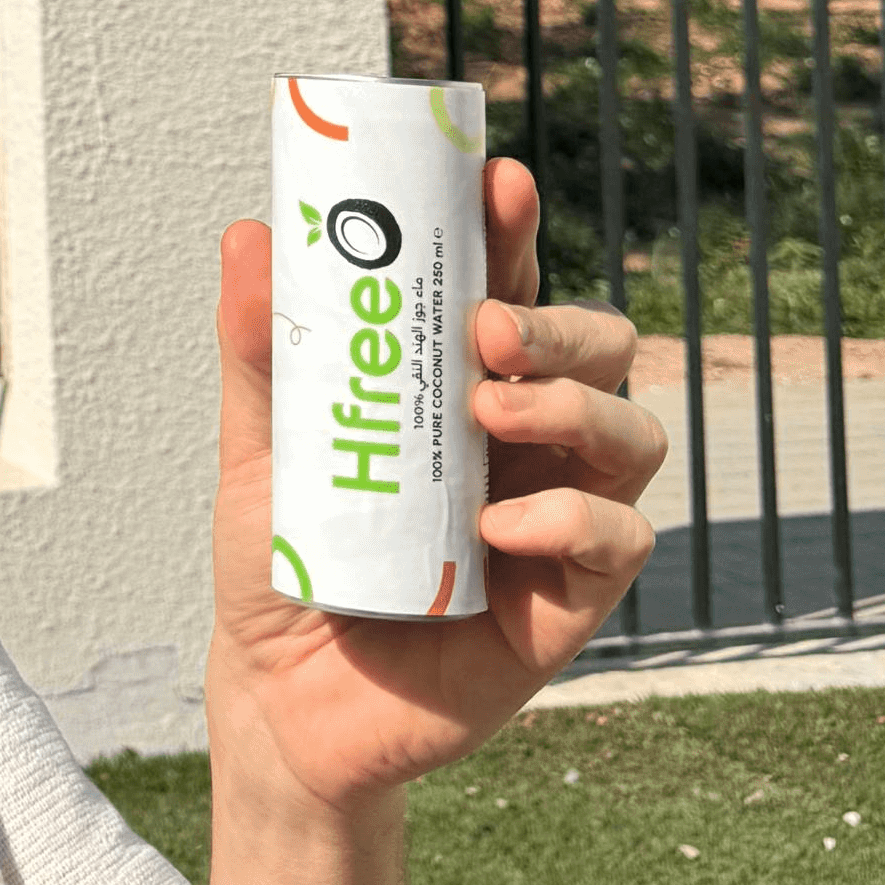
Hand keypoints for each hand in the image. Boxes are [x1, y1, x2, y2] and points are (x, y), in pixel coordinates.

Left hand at [205, 159, 660, 807]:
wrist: (279, 702)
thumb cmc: (285, 562)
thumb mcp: (259, 452)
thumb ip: (260, 352)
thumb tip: (251, 236)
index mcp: (463, 389)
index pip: (511, 289)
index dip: (516, 232)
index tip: (495, 183)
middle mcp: (528, 444)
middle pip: (600, 349)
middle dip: (559, 324)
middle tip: (489, 332)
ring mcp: (557, 520)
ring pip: (633, 434)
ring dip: (573, 408)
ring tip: (493, 415)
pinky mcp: (567, 605)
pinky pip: (618, 544)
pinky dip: (570, 523)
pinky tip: (501, 526)